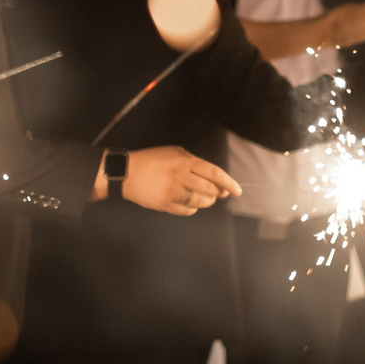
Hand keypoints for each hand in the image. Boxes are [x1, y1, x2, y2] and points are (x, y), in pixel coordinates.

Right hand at [114, 146, 240, 214]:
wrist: (127, 173)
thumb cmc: (152, 160)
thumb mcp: (174, 153)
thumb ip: (193, 162)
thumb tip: (213, 177)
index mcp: (184, 161)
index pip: (214, 173)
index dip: (228, 183)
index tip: (237, 191)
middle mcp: (180, 176)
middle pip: (209, 189)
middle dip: (218, 193)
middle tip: (219, 194)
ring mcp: (172, 191)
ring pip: (199, 202)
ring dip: (207, 202)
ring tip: (207, 199)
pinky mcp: (165, 204)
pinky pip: (187, 210)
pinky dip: (193, 208)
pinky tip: (192, 204)